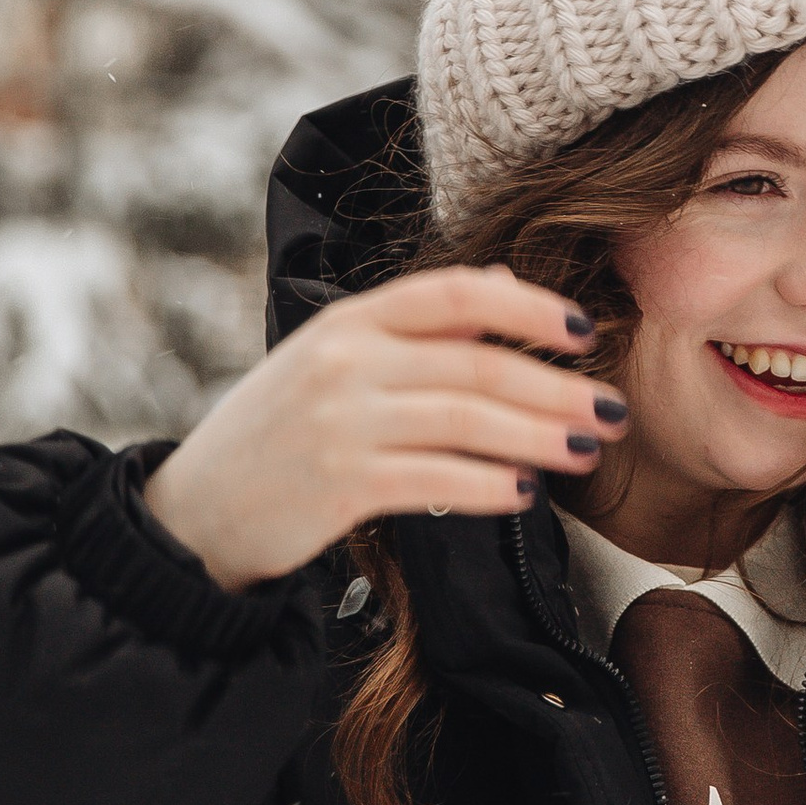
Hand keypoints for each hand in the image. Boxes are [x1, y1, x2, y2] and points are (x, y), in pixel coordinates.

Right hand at [143, 267, 628, 587]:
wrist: (193, 513)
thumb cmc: (275, 436)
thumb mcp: (328, 361)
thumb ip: (409, 332)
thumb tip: (504, 292)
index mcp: (347, 320)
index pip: (454, 293)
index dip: (527, 306)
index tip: (581, 330)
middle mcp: (343, 360)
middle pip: (475, 362)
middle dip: (555, 386)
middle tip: (612, 410)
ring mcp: (339, 421)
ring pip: (466, 419)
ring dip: (539, 435)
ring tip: (586, 450)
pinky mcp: (338, 483)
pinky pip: (436, 479)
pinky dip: (490, 484)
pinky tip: (525, 492)